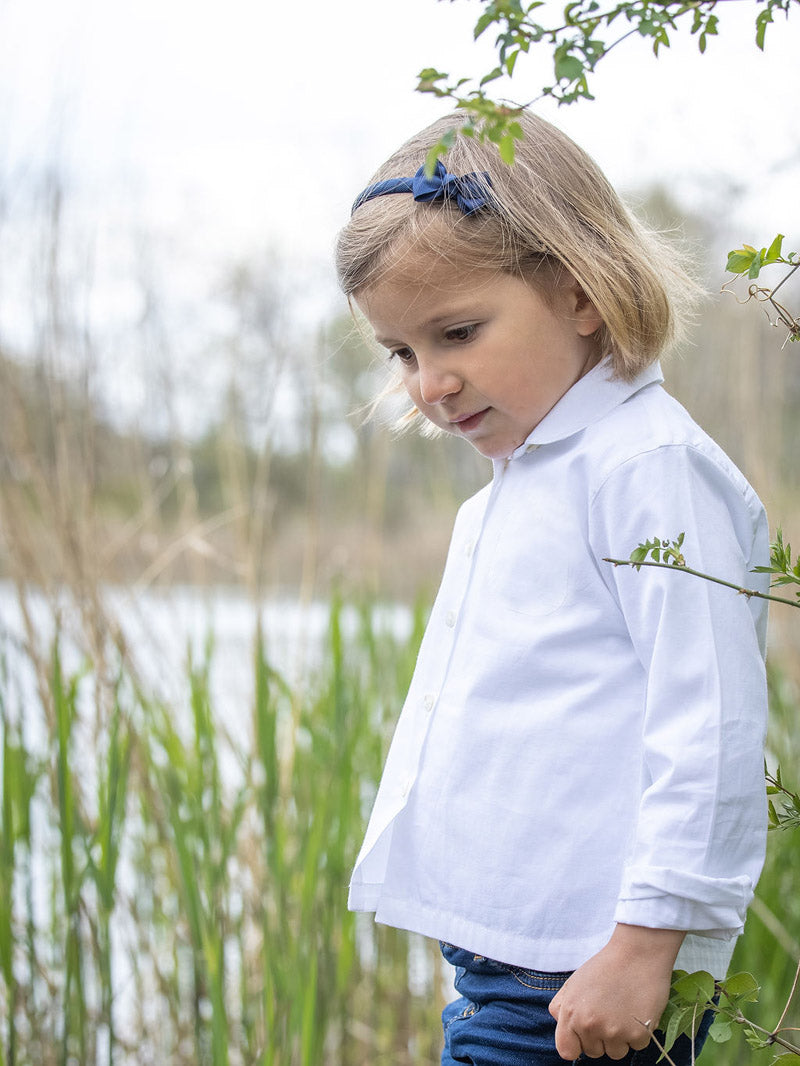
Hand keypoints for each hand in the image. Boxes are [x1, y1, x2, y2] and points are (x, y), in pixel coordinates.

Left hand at [548, 924, 684, 1060]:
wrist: (637, 953)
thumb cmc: (605, 966)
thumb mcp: (574, 982)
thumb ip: (561, 1007)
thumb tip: (562, 1025)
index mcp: (571, 1013)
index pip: (566, 1051)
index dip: (576, 1044)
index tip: (585, 1034)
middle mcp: (589, 1025)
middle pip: (593, 1052)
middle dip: (600, 1038)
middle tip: (609, 1011)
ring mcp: (614, 1032)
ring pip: (616, 1053)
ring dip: (620, 1038)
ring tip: (623, 1010)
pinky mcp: (638, 1034)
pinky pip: (636, 1046)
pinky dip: (639, 1033)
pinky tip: (637, 1010)